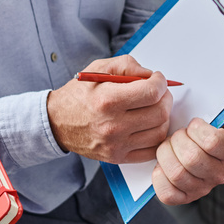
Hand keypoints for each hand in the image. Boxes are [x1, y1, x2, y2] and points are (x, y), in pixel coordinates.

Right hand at [47, 54, 171, 162]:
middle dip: (165, 98)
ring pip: (159, 133)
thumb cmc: (79, 94)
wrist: (58, 122)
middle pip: (159, 113)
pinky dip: (156, 137)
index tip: (158, 79)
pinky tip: (149, 126)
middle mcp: (113, 125)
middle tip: (160, 93)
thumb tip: (152, 76)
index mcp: (108, 100)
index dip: (161, 82)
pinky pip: (151, 151)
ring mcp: (116, 145)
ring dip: (163, 117)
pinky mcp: (118, 158)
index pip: (152, 93)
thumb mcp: (99, 68)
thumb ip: (128, 65)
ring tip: (154, 108)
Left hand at [151, 105, 223, 204]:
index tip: (193, 124)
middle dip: (177, 140)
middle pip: (192, 158)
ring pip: (177, 174)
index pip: (213, 142)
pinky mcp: (184, 199)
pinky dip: (159, 175)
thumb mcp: (217, 117)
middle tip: (177, 134)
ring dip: (165, 154)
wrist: (187, 148)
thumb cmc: (200, 130)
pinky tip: (163, 164)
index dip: (196, 129)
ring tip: (168, 146)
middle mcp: (220, 174)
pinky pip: (166, 193)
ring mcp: (202, 189)